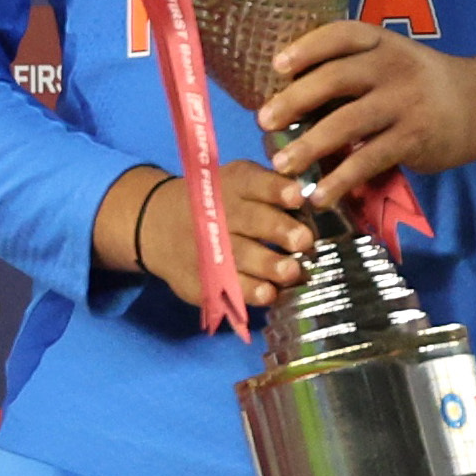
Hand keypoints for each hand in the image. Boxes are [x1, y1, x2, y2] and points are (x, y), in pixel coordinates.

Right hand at [139, 159, 311, 309]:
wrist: (159, 224)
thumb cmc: (217, 201)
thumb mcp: (236, 182)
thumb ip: (271, 190)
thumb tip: (316, 201)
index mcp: (232, 184)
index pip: (254, 182)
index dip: (275, 189)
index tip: (297, 196)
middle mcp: (219, 213)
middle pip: (249, 220)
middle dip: (278, 229)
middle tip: (304, 240)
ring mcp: (207, 246)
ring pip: (240, 256)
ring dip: (267, 264)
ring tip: (292, 271)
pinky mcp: (201, 276)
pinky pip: (227, 285)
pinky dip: (249, 291)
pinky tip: (269, 294)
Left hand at [258, 22, 475, 210]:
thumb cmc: (418, 83)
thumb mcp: (391, 60)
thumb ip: (351, 70)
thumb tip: (287, 95)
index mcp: (381, 42)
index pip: (340, 35)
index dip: (307, 47)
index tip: (277, 66)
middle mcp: (393, 67)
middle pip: (336, 78)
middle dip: (295, 100)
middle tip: (264, 121)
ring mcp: (404, 103)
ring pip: (348, 122)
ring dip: (310, 145)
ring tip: (282, 165)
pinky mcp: (414, 139)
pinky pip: (369, 160)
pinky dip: (341, 180)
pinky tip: (320, 194)